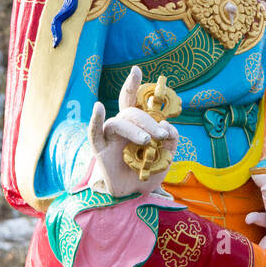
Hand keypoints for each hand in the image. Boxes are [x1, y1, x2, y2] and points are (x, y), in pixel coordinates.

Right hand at [88, 65, 178, 197]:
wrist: (133, 197)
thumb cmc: (147, 173)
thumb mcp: (166, 158)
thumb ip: (172, 141)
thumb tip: (168, 125)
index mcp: (137, 125)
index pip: (134, 101)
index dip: (132, 84)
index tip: (136, 69)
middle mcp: (122, 127)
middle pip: (131, 112)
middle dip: (149, 121)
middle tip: (161, 136)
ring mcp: (110, 137)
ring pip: (118, 122)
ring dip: (134, 128)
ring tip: (147, 141)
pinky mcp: (100, 149)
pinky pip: (94, 132)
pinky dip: (95, 119)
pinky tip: (98, 108)